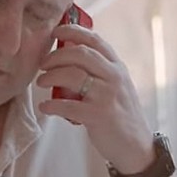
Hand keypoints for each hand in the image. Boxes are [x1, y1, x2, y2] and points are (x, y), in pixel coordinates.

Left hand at [37, 23, 155, 172]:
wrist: (136, 146)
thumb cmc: (120, 114)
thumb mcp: (116, 85)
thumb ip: (99, 69)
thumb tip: (69, 52)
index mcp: (117, 66)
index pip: (94, 39)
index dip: (72, 31)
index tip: (55, 31)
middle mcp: (114, 77)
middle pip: (80, 54)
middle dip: (55, 55)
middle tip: (43, 63)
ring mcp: (107, 96)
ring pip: (72, 75)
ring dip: (50, 76)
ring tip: (41, 81)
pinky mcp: (98, 116)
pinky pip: (67, 105)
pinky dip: (51, 105)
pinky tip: (44, 107)